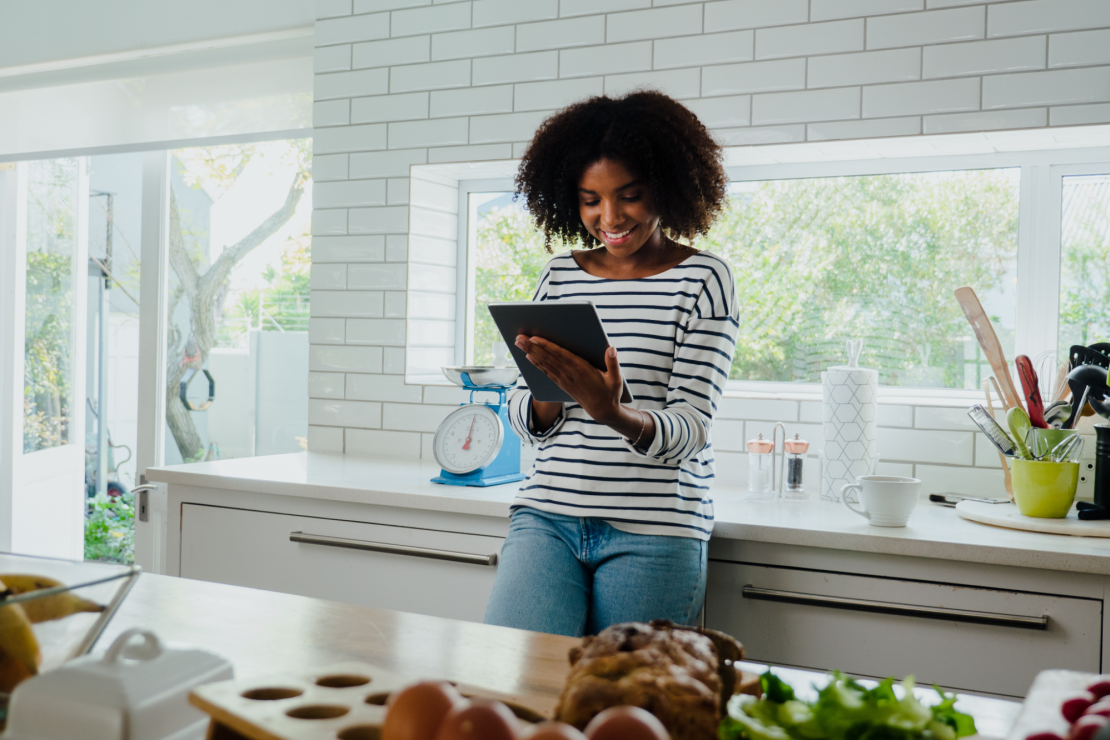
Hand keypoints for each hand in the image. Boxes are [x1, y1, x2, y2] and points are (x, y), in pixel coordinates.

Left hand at [517, 335, 653, 442]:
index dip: (546, 347)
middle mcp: (570, 374)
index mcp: (582, 370)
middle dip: (532, 347)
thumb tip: (611, 348)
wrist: (603, 411)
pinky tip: (529, 357)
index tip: (534, 338)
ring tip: (519, 343)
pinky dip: (537, 364)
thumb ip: (613, 363)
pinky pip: (547, 372)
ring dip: (530, 353)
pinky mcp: (563, 384)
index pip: (560, 355)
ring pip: (544, 364)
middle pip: (548, 358)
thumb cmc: (610, 392)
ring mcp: (564, 380)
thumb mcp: (616, 379)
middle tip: (518, 337)